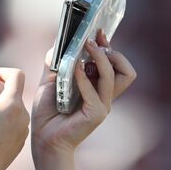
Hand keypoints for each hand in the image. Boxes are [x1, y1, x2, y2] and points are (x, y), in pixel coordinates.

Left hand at [31, 28, 135, 156]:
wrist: (43, 137)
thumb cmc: (48, 112)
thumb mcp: (51, 80)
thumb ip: (56, 62)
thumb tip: (60, 43)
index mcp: (98, 87)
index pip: (117, 65)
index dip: (110, 47)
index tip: (98, 32)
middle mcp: (104, 96)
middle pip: (127, 71)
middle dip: (114, 54)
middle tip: (94, 45)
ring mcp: (102, 106)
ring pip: (115, 76)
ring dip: (101, 59)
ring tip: (87, 48)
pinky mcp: (96, 114)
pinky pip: (94, 91)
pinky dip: (84, 77)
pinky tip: (73, 69)